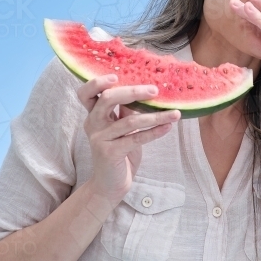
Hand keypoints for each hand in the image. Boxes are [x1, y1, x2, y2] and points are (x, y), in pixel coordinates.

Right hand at [76, 75, 180, 201]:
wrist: (109, 185)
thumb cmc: (119, 152)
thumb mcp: (121, 128)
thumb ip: (127, 111)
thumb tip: (147, 92)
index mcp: (94, 115)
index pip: (86, 93)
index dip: (97, 82)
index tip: (116, 75)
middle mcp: (93, 124)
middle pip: (108, 99)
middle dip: (133, 91)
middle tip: (155, 90)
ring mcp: (100, 139)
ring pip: (129, 120)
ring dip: (155, 116)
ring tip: (175, 114)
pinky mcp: (110, 153)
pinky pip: (136, 138)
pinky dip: (155, 132)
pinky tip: (168, 127)